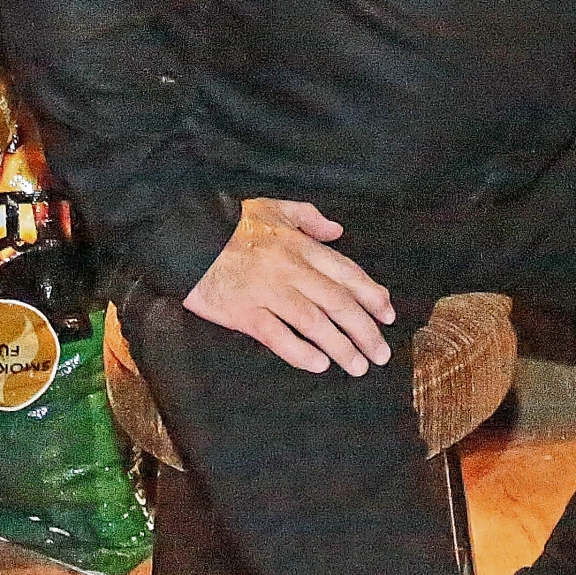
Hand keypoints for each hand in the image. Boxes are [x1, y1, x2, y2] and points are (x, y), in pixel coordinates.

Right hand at [182, 197, 395, 374]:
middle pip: (338, 302)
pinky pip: (277, 336)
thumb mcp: (276, 208)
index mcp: (301, 246)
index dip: (371, 295)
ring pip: (314, 322)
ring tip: (358, 366)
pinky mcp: (244, 313)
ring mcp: (268, 292)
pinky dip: (300, 352)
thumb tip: (338, 231)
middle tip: (381, 354)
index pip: (346, 273)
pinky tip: (319, 364)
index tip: (388, 314)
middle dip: (365, 330)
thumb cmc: (233, 224)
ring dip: (340, 347)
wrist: (187, 237)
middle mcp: (291, 269)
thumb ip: (310, 218)